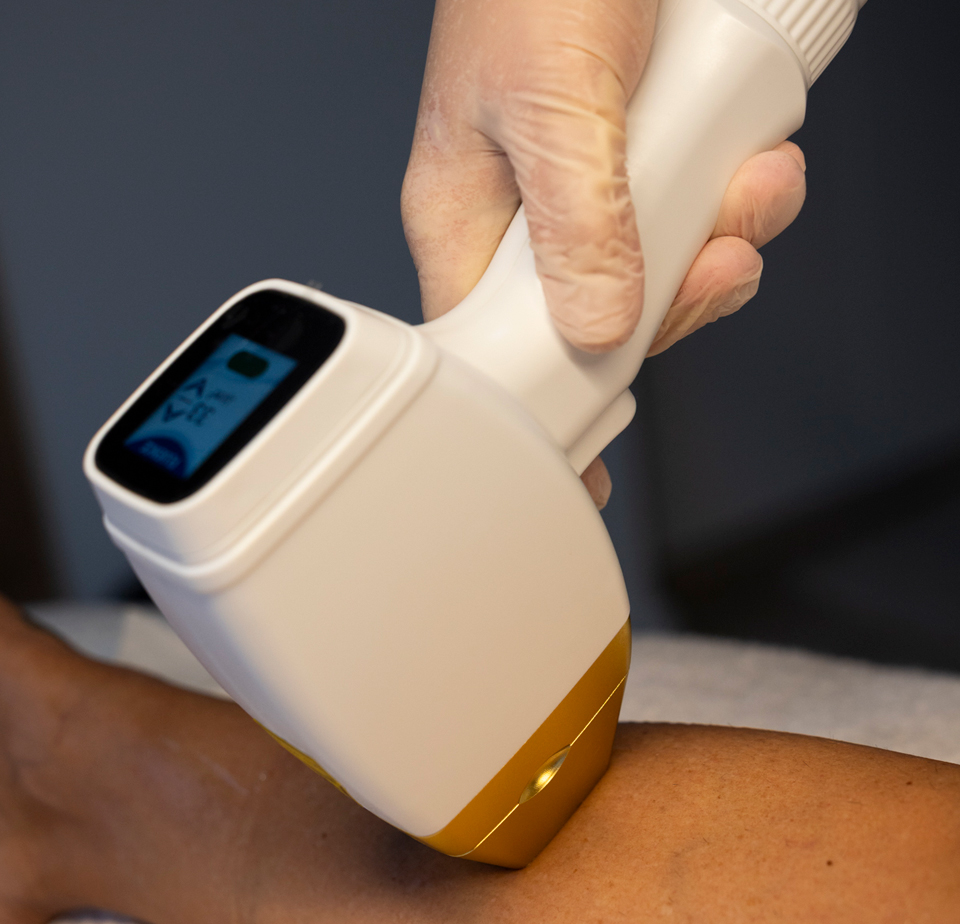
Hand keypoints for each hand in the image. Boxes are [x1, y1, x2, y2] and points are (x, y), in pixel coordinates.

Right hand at [401, 0, 806, 504]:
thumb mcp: (552, 100)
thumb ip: (577, 223)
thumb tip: (599, 326)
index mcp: (468, 223)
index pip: (495, 358)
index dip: (548, 414)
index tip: (589, 470)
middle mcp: (528, 225)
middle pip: (599, 326)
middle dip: (672, 307)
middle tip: (706, 266)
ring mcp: (592, 202)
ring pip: (660, 278)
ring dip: (723, 246)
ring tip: (742, 189)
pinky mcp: (645, 169)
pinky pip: (697, 223)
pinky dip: (743, 205)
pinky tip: (751, 167)